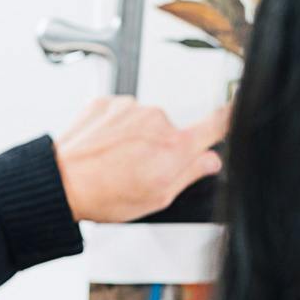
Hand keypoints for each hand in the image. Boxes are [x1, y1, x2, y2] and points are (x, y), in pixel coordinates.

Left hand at [53, 97, 227, 223]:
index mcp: (175, 146)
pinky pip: (119, 114)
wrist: (61, 181)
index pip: (216, 124)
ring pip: (142, 122)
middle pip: (171, 130)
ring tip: (113, 162)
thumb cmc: (105, 194)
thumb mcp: (157, 197)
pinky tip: (101, 149)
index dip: (230, 117)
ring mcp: (130, 107)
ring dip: (133, 138)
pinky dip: (113, 129)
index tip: (238, 108)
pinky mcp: (107, 102)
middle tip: (137, 170)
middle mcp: (157, 120)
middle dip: (160, 147)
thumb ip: (189, 174)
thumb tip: (210, 161)